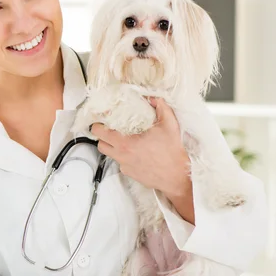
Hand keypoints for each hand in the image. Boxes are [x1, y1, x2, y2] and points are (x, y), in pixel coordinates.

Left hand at [90, 97, 194, 222]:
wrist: (177, 176)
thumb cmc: (172, 152)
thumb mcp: (169, 124)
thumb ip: (160, 106)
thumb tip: (152, 98)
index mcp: (125, 143)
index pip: (99, 132)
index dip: (98, 124)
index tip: (103, 119)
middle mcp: (121, 155)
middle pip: (100, 144)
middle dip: (102, 135)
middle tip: (110, 128)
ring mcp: (125, 166)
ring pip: (109, 154)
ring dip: (112, 146)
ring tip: (122, 138)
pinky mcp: (130, 173)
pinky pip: (120, 162)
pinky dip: (123, 156)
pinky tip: (135, 151)